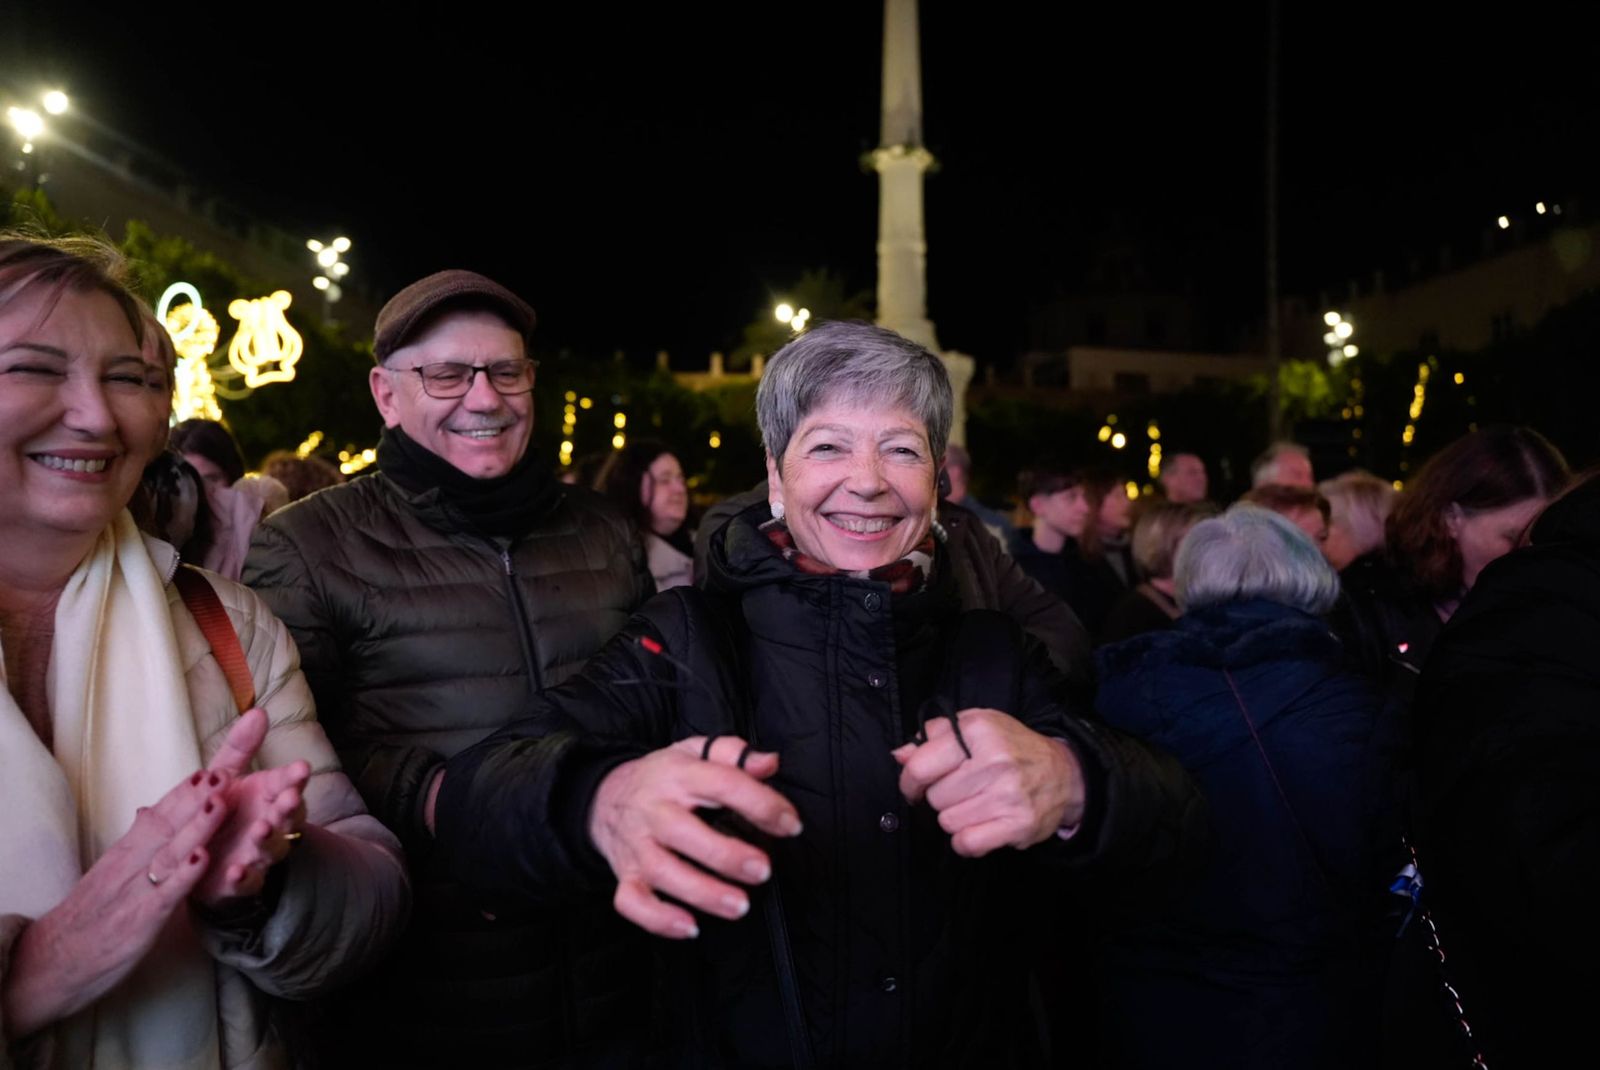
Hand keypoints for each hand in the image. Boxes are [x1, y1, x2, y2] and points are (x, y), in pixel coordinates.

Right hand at [0, 769, 232, 1037]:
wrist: (49, 963)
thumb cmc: (86, 920)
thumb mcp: (109, 874)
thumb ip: (134, 845)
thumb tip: (149, 811)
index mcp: (123, 855)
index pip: (156, 816)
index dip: (183, 793)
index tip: (208, 769)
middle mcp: (128, 866)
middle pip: (166, 825)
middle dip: (196, 798)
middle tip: (224, 772)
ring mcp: (135, 892)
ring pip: (170, 852)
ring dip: (197, 826)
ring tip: (220, 800)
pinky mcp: (140, 920)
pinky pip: (166, 893)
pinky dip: (185, 874)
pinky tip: (204, 856)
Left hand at [191, 708, 310, 907]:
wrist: (199, 859)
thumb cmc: (219, 812)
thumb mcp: (224, 775)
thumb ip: (241, 747)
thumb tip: (259, 711)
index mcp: (268, 797)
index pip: (288, 784)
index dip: (295, 778)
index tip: (301, 768)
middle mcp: (269, 825)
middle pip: (287, 816)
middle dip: (288, 808)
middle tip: (288, 798)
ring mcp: (257, 855)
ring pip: (272, 848)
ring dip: (268, 840)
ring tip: (260, 830)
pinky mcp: (239, 883)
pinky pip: (248, 883)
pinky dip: (244, 878)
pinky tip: (237, 870)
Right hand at [589, 736, 801, 939]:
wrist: (604, 796)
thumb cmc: (663, 778)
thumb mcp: (694, 751)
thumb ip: (733, 753)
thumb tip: (770, 763)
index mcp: (679, 776)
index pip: (722, 783)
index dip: (761, 803)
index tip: (791, 824)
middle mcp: (655, 811)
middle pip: (686, 833)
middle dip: (727, 855)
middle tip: (763, 870)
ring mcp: (638, 846)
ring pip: (663, 873)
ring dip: (703, 893)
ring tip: (740, 905)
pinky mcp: (625, 875)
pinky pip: (633, 903)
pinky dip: (659, 919)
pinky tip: (690, 927)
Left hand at [892, 709, 1083, 857]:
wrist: (1065, 773)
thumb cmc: (1012, 748)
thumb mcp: (976, 726)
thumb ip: (935, 736)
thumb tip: (900, 755)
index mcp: (978, 731)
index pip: (920, 766)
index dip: (910, 780)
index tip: (915, 785)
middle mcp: (994, 761)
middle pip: (934, 797)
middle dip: (942, 796)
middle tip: (964, 789)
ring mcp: (1007, 795)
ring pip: (948, 822)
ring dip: (956, 817)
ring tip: (977, 804)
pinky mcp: (1018, 825)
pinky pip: (967, 844)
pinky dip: (967, 840)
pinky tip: (980, 826)